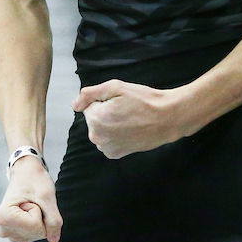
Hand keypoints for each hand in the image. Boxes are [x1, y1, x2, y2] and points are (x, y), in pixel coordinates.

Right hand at [0, 157, 61, 241]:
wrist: (25, 172)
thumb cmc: (33, 179)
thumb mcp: (47, 197)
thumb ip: (53, 219)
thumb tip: (54, 239)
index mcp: (4, 218)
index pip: (36, 227)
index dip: (39, 211)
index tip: (30, 198)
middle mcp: (2, 228)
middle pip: (36, 233)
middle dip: (39, 216)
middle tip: (31, 201)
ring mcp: (7, 232)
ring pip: (35, 234)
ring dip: (38, 219)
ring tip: (29, 204)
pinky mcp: (13, 233)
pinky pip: (34, 234)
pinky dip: (36, 222)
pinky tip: (28, 210)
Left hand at [72, 79, 190, 158]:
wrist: (166, 119)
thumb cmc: (144, 101)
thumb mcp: (116, 87)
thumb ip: (90, 94)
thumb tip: (74, 104)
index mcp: (96, 119)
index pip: (89, 105)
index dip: (104, 101)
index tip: (119, 101)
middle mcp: (98, 137)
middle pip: (93, 119)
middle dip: (105, 112)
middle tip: (125, 110)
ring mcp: (106, 148)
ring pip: (100, 129)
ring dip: (110, 124)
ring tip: (129, 119)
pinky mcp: (115, 154)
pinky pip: (106, 140)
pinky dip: (114, 135)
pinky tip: (129, 130)